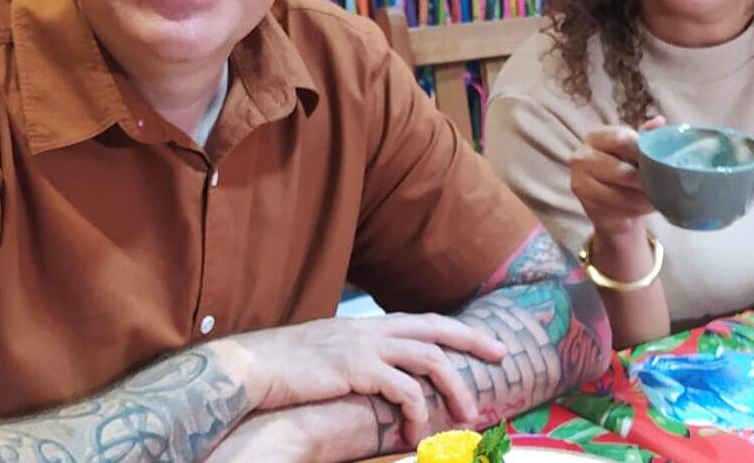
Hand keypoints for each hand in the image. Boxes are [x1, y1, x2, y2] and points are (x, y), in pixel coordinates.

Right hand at [235, 314, 506, 445]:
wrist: (252, 367)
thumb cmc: (284, 368)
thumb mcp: (327, 354)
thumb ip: (355, 358)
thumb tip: (372, 374)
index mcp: (367, 325)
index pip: (422, 322)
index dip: (455, 331)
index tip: (483, 343)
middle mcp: (372, 329)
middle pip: (437, 329)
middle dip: (473, 342)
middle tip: (502, 357)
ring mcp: (367, 346)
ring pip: (430, 360)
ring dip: (454, 388)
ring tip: (466, 415)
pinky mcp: (358, 369)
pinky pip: (404, 389)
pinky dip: (417, 410)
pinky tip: (416, 430)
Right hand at [569, 117, 665, 238]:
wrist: (612, 206)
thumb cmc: (626, 171)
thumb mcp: (635, 151)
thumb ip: (646, 137)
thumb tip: (659, 121)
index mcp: (596, 137)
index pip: (621, 139)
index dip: (644, 151)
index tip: (663, 161)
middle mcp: (582, 156)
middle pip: (621, 169)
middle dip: (646, 179)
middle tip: (665, 185)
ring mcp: (580, 181)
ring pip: (620, 192)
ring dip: (643, 198)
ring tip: (660, 198)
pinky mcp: (586, 205)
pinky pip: (615, 207)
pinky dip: (634, 209)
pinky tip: (645, 206)